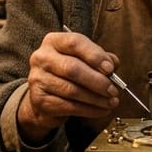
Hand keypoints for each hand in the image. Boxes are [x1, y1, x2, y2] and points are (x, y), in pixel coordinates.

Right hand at [16, 28, 119, 143]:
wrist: (45, 98)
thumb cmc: (69, 75)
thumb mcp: (84, 60)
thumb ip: (100, 58)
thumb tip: (113, 64)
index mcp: (54, 41)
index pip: (75, 43)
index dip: (95, 55)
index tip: (110, 69)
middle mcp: (42, 58)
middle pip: (72, 68)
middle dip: (97, 81)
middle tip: (113, 90)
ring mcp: (38, 79)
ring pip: (72, 90)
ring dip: (96, 98)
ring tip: (111, 102)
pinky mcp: (40, 100)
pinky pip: (69, 106)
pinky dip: (89, 110)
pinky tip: (101, 110)